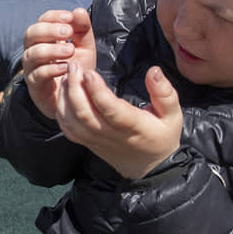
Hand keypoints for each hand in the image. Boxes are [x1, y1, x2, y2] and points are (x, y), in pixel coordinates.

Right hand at [21, 8, 96, 118]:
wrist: (76, 97)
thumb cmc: (77, 69)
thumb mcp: (85, 47)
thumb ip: (83, 29)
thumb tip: (78, 11)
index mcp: (46, 38)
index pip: (43, 20)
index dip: (54, 17)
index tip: (70, 18)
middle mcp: (35, 50)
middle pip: (31, 34)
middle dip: (49, 30)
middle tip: (68, 32)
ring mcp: (32, 68)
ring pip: (32, 53)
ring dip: (51, 49)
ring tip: (70, 50)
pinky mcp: (35, 85)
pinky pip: (37, 74)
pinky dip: (51, 68)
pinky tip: (66, 67)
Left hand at [56, 64, 181, 178]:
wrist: (150, 167)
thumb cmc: (161, 136)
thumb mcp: (172, 115)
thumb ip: (164, 93)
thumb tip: (154, 70)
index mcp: (132, 126)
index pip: (110, 110)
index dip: (97, 91)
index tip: (89, 72)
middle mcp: (111, 134)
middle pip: (85, 114)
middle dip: (75, 88)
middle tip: (73, 66)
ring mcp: (96, 140)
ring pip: (72, 122)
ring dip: (65, 98)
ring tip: (66, 76)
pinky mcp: (88, 143)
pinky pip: (68, 130)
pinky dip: (60, 112)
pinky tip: (62, 94)